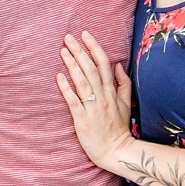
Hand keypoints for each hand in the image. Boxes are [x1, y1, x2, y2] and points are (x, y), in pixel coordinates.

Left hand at [54, 32, 135, 173]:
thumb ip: (123, 83)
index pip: (104, 64)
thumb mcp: (125, 103)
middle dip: (80, 51)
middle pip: (91, 69)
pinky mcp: (82, 120)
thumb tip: (118, 64)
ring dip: (73, 65)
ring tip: (63, 50)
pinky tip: (59, 76)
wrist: (116, 151)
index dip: (94, 48)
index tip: (85, 34)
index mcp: (112, 92)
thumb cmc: (118, 128)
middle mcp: (103, 97)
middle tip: (68, 37)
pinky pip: (74, 102)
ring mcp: (93, 108)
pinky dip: (66, 89)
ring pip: (82, 82)